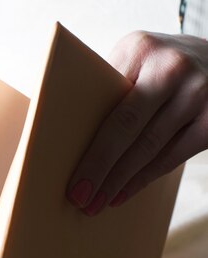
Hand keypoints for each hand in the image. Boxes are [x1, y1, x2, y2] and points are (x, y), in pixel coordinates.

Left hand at [67, 31, 207, 215]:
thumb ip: (107, 88)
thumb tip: (66, 137)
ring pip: (151, 149)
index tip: (70, 176)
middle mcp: (172, 70)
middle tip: (80, 198)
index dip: (88, 146)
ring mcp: (198, 95)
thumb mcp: (133, 60)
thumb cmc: (157, 64)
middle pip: (128, 129)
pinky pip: (173, 157)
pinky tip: (124, 192)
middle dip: (100, 168)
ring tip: (97, 202)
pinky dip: (145, 178)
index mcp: (141, 51)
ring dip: (120, 181)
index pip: (106, 103)